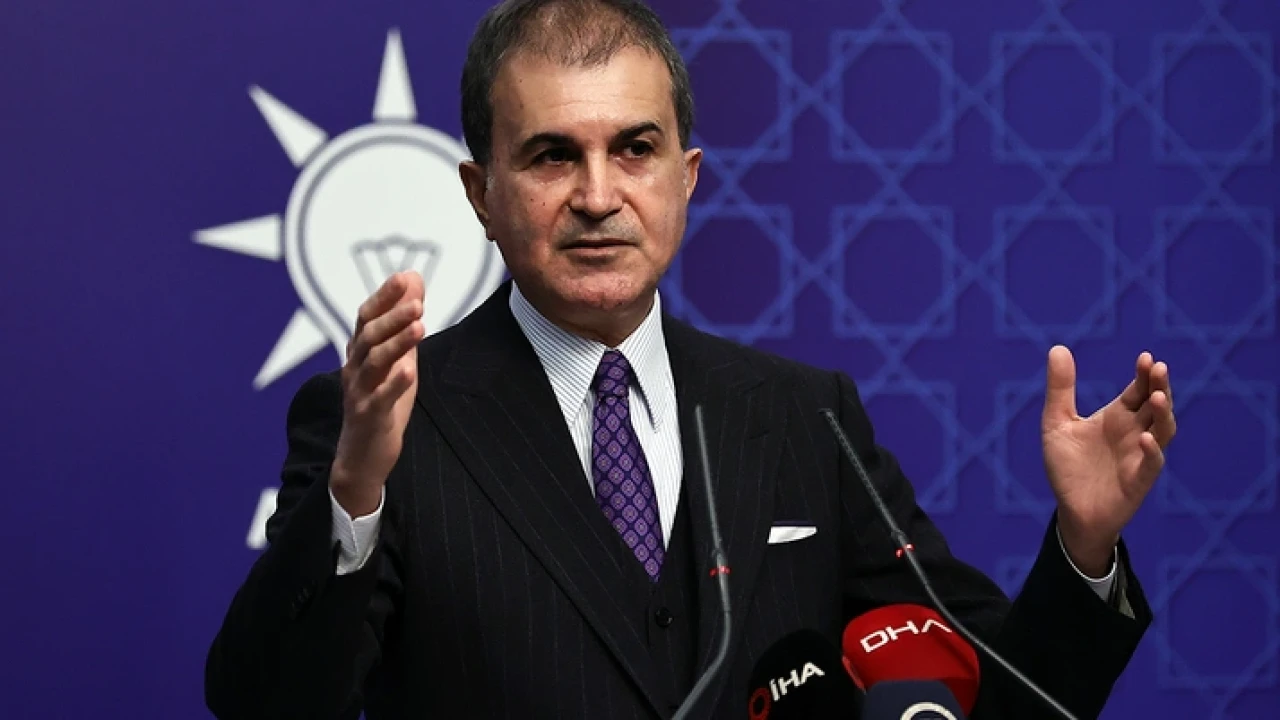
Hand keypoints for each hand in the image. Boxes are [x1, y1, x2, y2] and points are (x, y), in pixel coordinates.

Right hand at [331, 271, 424, 516]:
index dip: (385, 296)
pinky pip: (379, 398)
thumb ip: (404, 325)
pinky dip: (393, 383)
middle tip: (417, 302)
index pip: (367, 317)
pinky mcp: (368, 417)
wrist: (363, 456)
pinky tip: (409, 371)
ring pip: (373, 362)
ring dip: (395, 343)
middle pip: (369, 336)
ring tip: (419, 327)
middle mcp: (355, 368)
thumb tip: (414, 282)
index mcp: (360, 353)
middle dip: (392, 316)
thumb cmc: (381, 403)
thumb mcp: (397, 360)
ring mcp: (359, 393)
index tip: (405, 277)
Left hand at [1041, 346, 1175, 575]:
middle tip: (1158, 368)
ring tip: (1157, 397)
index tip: (1145, 357)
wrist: (1071, 510)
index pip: (1138, 389)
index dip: (1144, 374)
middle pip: (1156, 405)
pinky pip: (1152, 464)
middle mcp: (1135, 432)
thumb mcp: (1057, 423)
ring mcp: (1140, 455)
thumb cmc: (1068, 467)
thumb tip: (1057, 347)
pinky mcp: (1139, 480)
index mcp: (1118, 416)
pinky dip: (1152, 451)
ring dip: (1164, 414)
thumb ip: (1060, 388)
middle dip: (1159, 386)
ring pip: (1163, 431)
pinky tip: (1145, 439)